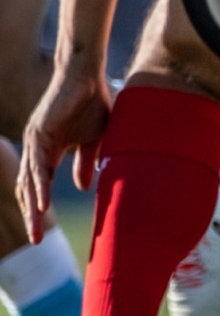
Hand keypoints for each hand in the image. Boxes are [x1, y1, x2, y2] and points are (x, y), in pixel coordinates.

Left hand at [17, 66, 112, 242]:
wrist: (86, 75)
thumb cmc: (92, 102)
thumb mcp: (93, 140)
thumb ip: (85, 163)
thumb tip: (81, 188)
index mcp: (47, 151)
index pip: (39, 186)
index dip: (39, 209)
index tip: (42, 233)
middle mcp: (36, 149)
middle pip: (28, 189)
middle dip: (31, 215)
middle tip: (35, 240)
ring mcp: (35, 141)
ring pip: (30, 180)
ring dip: (33, 205)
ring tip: (36, 226)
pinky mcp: (39, 134)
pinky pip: (38, 165)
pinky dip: (39, 185)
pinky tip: (41, 202)